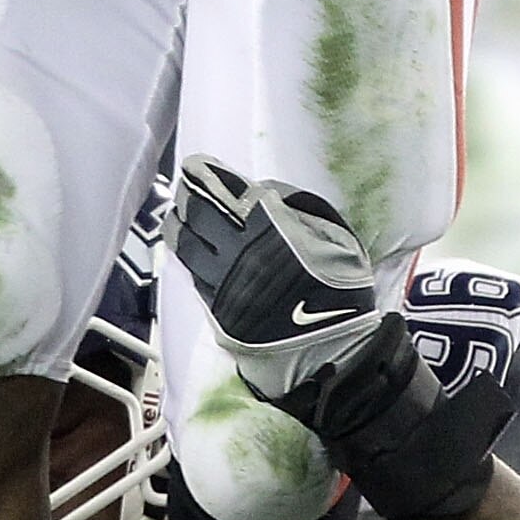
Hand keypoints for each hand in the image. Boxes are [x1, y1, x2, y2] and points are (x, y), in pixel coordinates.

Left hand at [167, 159, 395, 401]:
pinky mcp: (217, 312)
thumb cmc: (341, 289)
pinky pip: (195, 277)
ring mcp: (222, 283)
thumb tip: (263, 191)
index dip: (203, 174)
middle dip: (186, 197)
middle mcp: (236, 250)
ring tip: (178, 218)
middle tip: (185, 190)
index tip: (196, 166)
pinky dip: (190, 260)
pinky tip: (192, 253)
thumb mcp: (334, 233)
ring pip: (186, 247)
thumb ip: (297, 205)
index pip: (221, 188)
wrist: (333, 353)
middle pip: (196, 215)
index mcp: (266, 225)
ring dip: (179, 228)